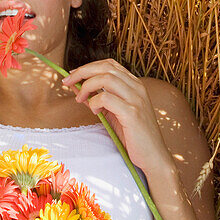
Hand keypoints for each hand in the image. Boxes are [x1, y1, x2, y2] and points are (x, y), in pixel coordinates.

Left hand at [62, 59, 170, 174]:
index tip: (73, 75)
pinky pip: (106, 98)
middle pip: (106, 67)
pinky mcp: (132, 113)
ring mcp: (136, 99)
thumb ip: (97, 98)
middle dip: (83, 72)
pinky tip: (94, 111)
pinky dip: (94, 102)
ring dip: (87, 86)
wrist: (153, 155)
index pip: (110, 64)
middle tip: (67, 82)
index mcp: (134, 85)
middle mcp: (137, 88)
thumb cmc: (132, 135)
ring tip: (80, 99)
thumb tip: (75, 87)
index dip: (89, 66)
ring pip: (106, 78)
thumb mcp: (113, 113)